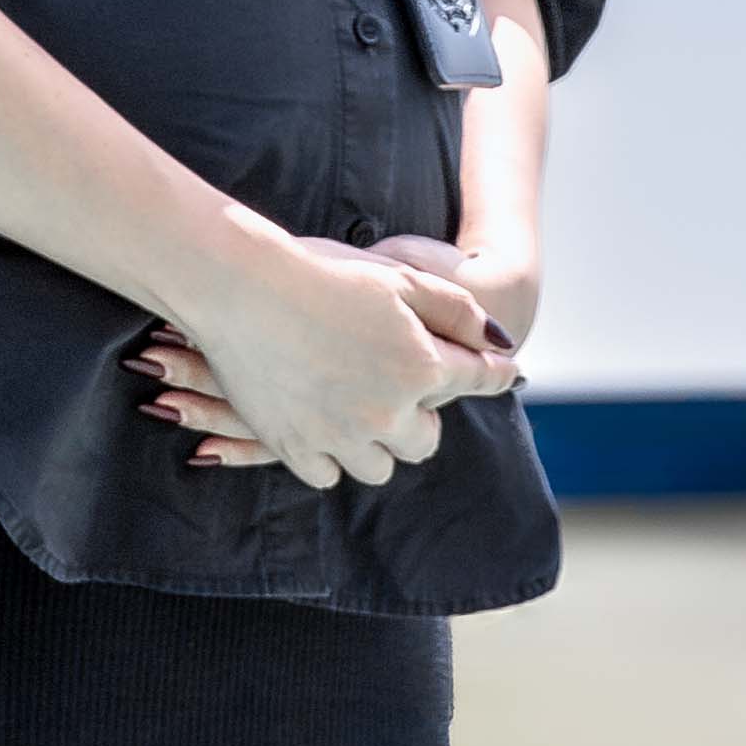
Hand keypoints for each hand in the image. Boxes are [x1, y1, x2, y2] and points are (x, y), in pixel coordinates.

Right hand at [123, 232, 527, 474]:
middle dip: (418, 416)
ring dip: (374, 443)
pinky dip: (329, 456)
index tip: (505, 374)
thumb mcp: (399, 277)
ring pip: (377, 466)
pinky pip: (328, 474)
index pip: (476, 379)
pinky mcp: (295, 448)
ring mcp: (339, 436)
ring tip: (356, 412)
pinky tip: (321, 425)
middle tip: (399, 390)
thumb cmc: (320, 270)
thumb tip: (498, 339)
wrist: (239, 285)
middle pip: (425, 440)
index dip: (493, 374)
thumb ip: (456, 310)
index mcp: (418, 366)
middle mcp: (386, 412)